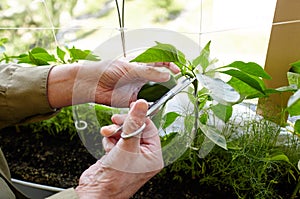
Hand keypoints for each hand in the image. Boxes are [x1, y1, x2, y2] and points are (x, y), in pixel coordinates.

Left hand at [48, 60, 178, 107]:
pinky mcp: (131, 101)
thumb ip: (148, 72)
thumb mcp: (129, 69)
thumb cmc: (106, 70)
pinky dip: (148, 107)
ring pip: (153, 93)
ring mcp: (136, 89)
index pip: (159, 61)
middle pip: (159, 79)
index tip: (177, 72)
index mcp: (140, 64)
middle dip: (168, 84)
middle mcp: (140, 77)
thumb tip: (166, 76)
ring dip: (159, 97)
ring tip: (164, 99)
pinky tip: (150, 108)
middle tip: (174, 88)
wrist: (90, 84)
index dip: (170, 65)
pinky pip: (143, 105)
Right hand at [75, 99, 162, 198]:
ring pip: (124, 133)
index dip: (138, 117)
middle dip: (123, 125)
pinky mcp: (119, 156)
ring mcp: (131, 156)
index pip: (149, 127)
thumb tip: (142, 105)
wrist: (95, 191)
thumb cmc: (115, 177)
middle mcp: (144, 156)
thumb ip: (134, 123)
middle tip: (114, 121)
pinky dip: (110, 140)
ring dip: (114, 132)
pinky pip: (116, 140)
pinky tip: (107, 148)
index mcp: (153, 155)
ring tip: (108, 135)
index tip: (130, 107)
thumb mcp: (127, 145)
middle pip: (136, 129)